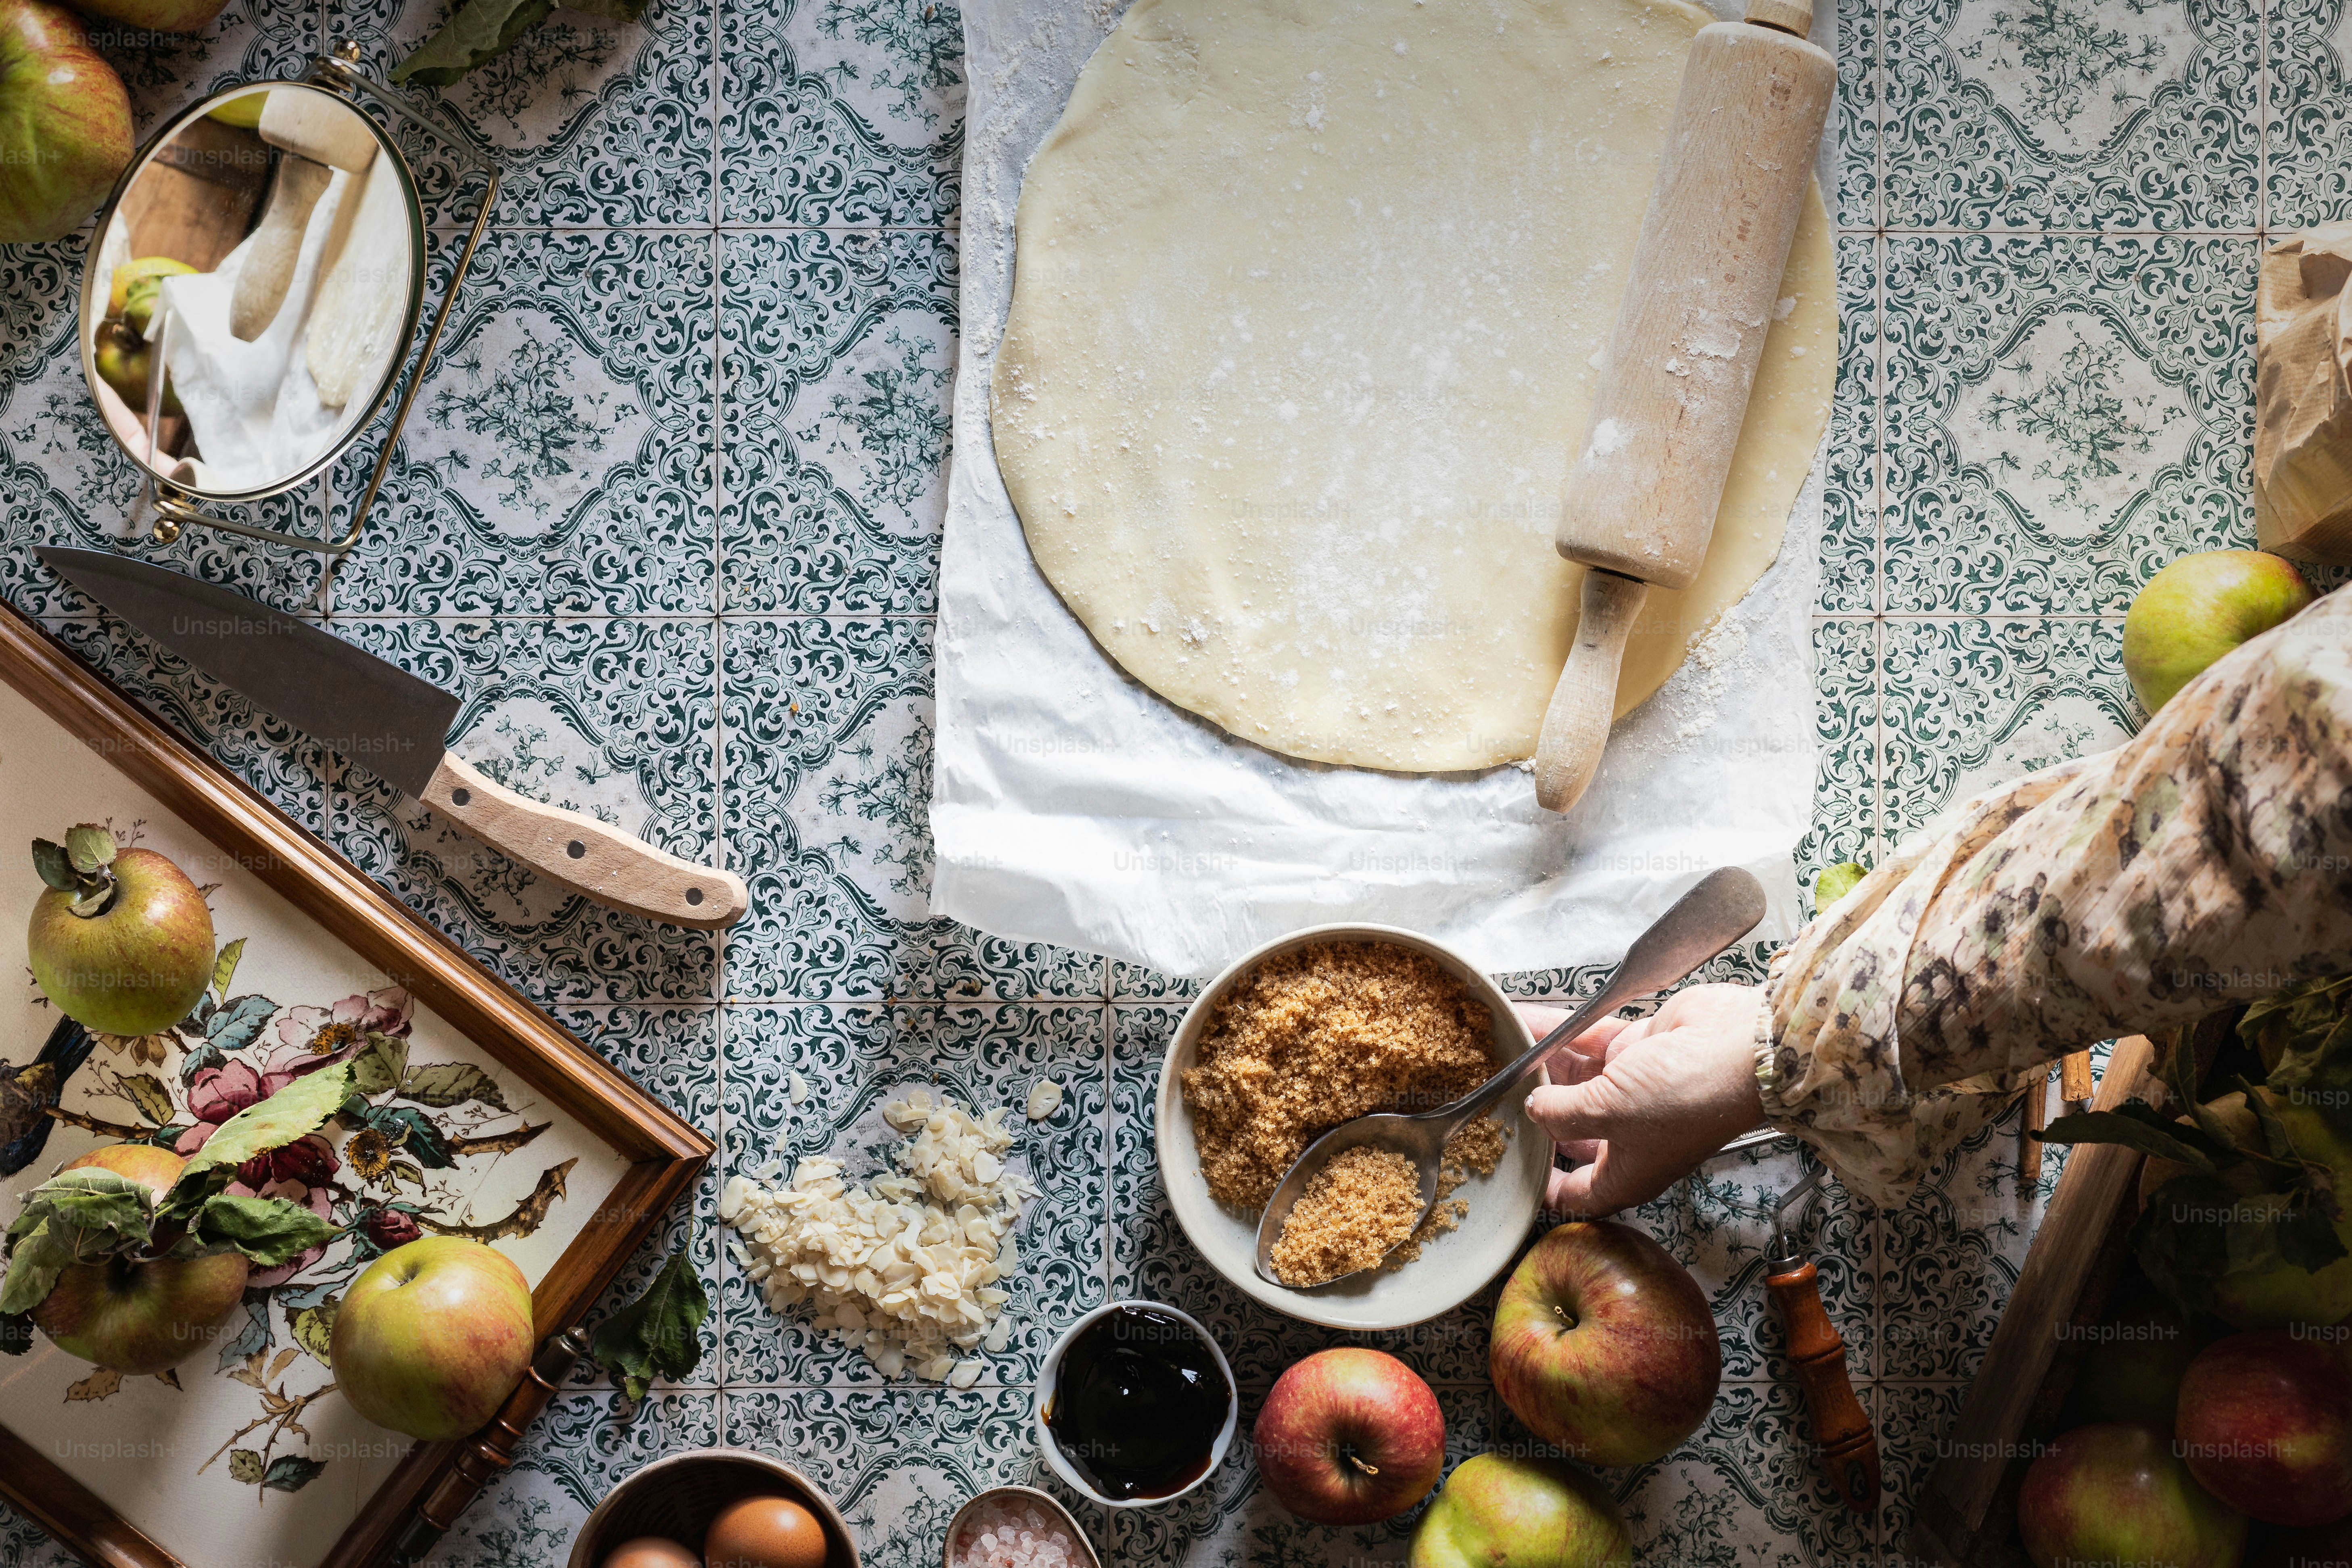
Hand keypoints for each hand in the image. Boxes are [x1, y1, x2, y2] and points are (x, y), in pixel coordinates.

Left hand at [1517, 983, 1769, 1216]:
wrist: (1743, 1049)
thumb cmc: (1686, 1098)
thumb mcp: (1607, 1113)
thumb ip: (1561, 1113)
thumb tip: (1533, 1108)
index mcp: (1626, 1173)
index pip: (1575, 1193)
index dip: (1542, 1188)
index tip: (1510, 1172)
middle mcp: (1627, 1135)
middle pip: (1566, 1130)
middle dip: (1530, 1112)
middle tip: (1490, 1095)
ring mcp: (1633, 1090)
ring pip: (1572, 1079)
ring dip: (1538, 1063)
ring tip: (1497, 1047)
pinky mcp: (1638, 1050)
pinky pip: (1587, 1042)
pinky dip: (1558, 1032)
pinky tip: (1525, 1021)